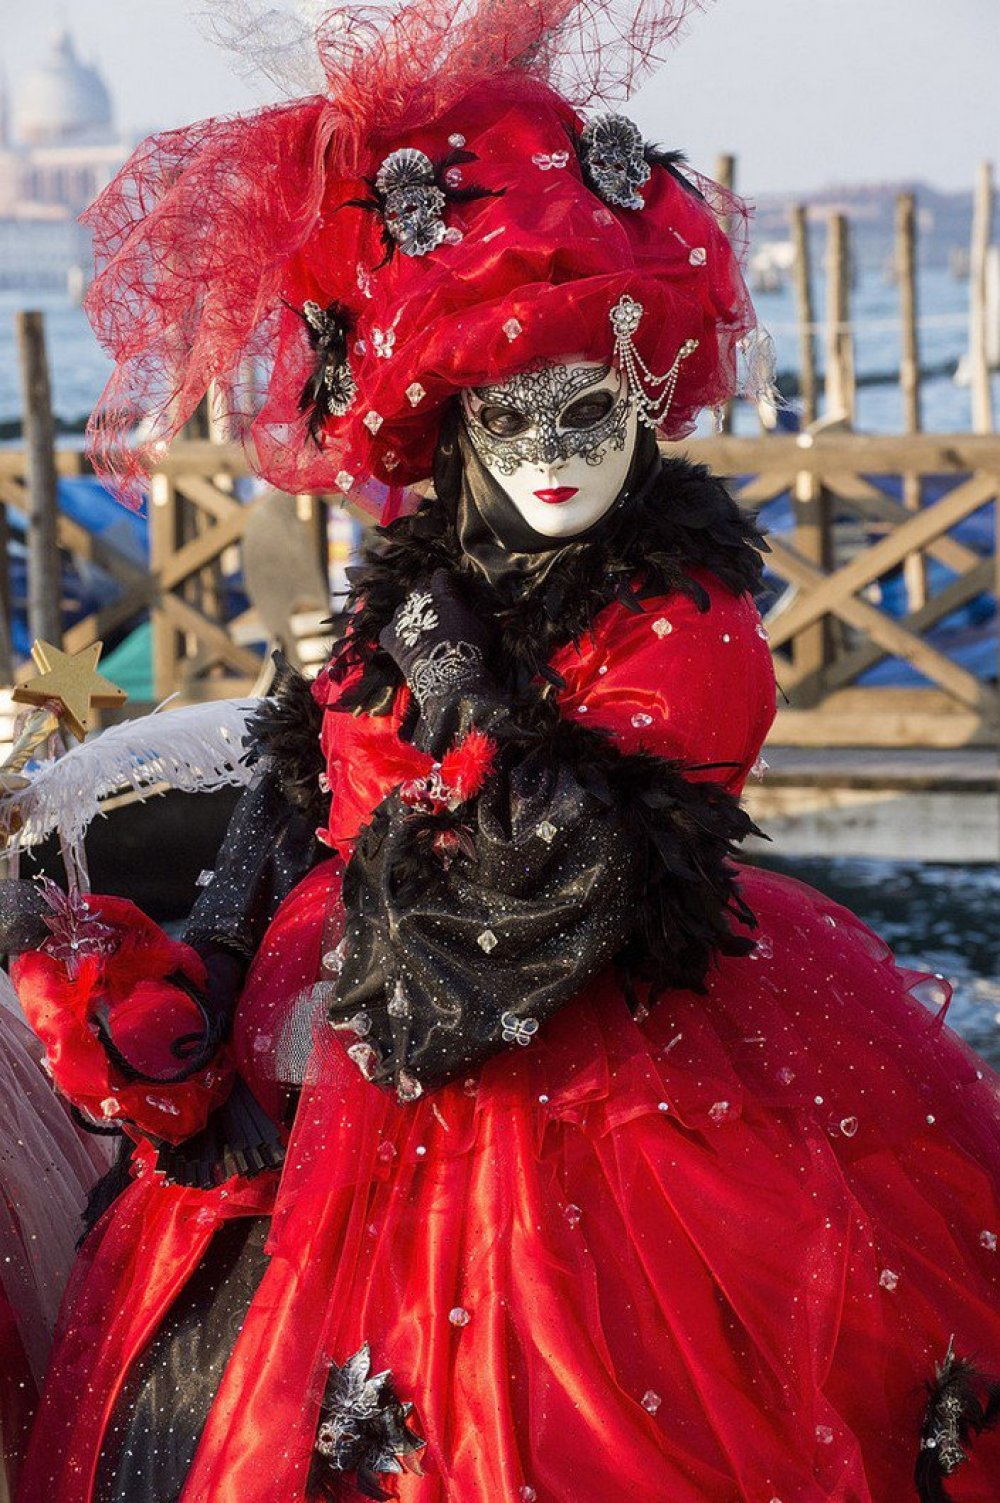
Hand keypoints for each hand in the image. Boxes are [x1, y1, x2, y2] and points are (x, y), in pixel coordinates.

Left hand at [379, 569, 493, 708]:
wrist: (448, 677)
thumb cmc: (470, 651)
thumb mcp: (483, 628)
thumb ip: (479, 615)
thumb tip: (490, 614)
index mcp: (442, 593)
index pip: (440, 576)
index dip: (445, 583)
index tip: (449, 590)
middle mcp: (418, 600)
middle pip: (419, 592)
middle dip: (426, 601)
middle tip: (436, 616)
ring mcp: (400, 617)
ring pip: (403, 611)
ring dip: (411, 619)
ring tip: (421, 635)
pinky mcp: (388, 636)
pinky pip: (389, 631)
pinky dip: (396, 637)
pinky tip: (406, 645)